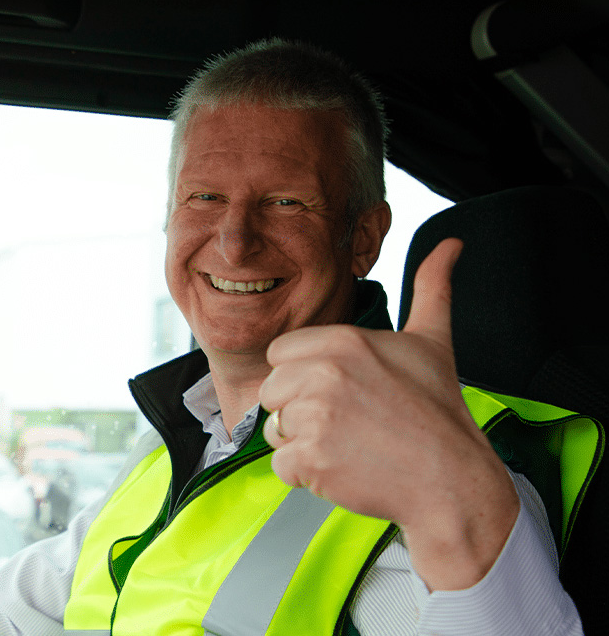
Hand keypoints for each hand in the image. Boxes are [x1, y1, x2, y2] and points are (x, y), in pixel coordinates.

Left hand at [260, 238, 518, 589]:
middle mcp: (324, 374)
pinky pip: (281, 465)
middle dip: (297, 409)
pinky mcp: (311, 460)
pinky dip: (305, 474)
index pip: (280, 353)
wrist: (452, 479)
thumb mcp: (433, 339)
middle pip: (271, 391)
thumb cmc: (439, 411)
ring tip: (346, 444)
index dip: (301, 374)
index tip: (335, 390)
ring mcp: (315, 418)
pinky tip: (343, 467)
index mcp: (343, 341)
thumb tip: (452, 245)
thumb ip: (432, 286)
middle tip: (343, 421)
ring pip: (274, 429)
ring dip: (301, 442)